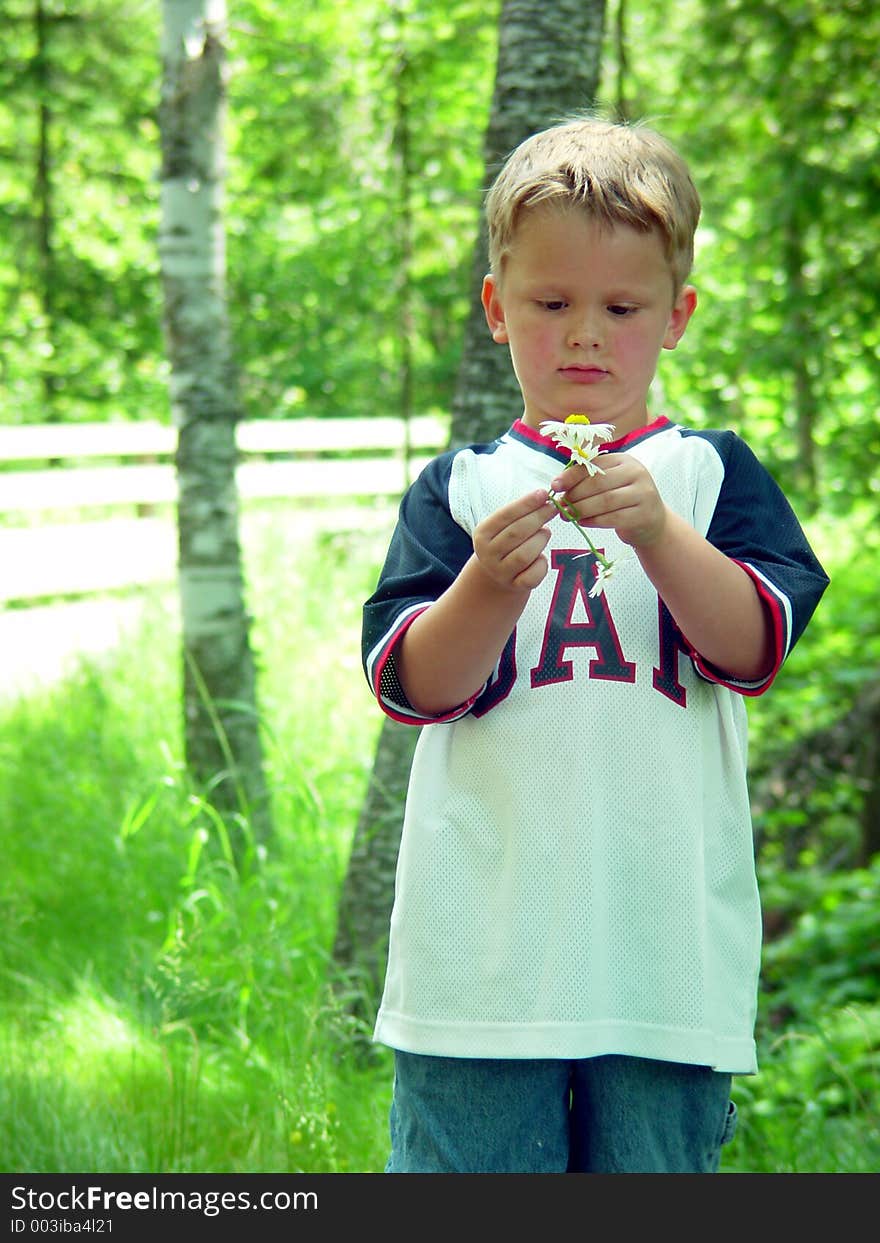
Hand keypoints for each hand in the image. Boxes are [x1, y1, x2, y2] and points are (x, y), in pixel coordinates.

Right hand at [472, 490, 556, 590]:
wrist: (495, 577)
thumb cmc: (504, 544)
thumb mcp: (502, 528)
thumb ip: (518, 514)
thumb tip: (543, 498)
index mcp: (482, 534)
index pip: (505, 515)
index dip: (526, 504)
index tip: (543, 493)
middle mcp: (488, 554)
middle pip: (516, 533)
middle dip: (538, 517)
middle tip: (553, 508)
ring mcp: (500, 572)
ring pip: (525, 555)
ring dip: (540, 540)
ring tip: (546, 532)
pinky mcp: (515, 586)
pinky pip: (533, 575)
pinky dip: (542, 565)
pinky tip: (541, 557)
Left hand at [550, 453, 667, 547]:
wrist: (652, 521)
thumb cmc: (623, 500)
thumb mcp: (610, 483)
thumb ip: (588, 479)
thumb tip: (558, 484)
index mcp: (624, 460)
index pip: (594, 464)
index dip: (572, 475)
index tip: (555, 485)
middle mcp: (637, 472)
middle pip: (598, 483)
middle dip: (575, 495)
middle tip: (561, 505)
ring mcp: (643, 493)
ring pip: (605, 501)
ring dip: (582, 509)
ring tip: (567, 515)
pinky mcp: (644, 514)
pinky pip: (613, 518)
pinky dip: (593, 521)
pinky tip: (582, 522)